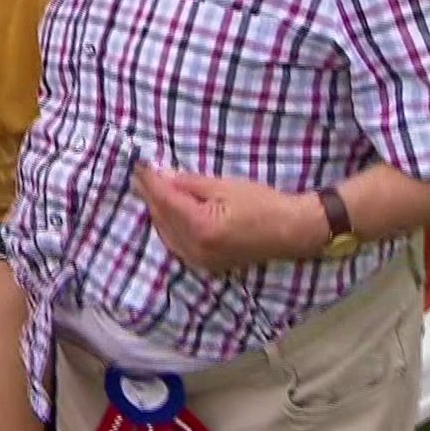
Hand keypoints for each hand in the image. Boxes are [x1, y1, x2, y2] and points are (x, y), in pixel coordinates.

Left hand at [133, 166, 325, 272]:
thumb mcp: (224, 185)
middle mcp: (195, 248)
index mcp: (200, 227)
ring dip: (157, 211)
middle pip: (161, 218)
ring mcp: (199, 260)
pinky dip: (168, 227)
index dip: (150, 181)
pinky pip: (176, 244)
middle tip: (140, 174)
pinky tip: (166, 213)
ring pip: (165, 233)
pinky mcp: (205, 265)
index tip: (138, 165)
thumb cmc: (262, 203)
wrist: (291, 231)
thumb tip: (162, 176)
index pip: (164, 200)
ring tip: (149, 189)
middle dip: (150, 195)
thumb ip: (189, 183)